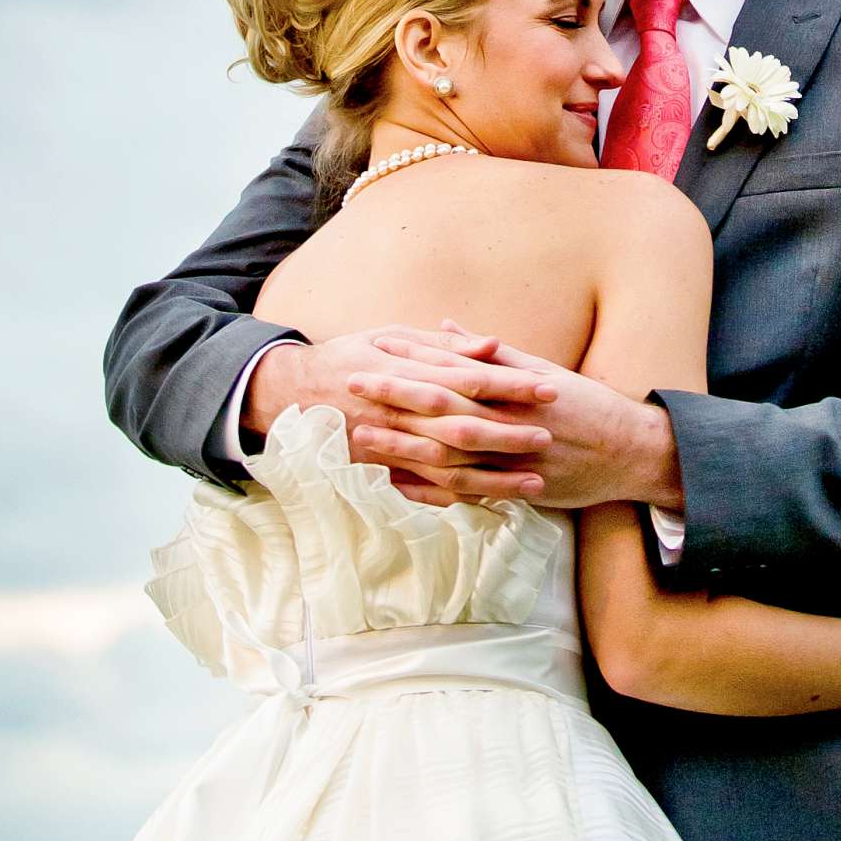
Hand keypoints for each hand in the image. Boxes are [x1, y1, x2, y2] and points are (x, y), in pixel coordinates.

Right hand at [244, 329, 558, 504]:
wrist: (290, 394)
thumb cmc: (350, 356)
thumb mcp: (390, 336)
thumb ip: (443, 345)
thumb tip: (493, 345)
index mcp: (404, 372)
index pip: (467, 379)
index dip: (509, 385)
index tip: (547, 387)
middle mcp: (398, 412)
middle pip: (462, 426)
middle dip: (508, 432)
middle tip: (549, 435)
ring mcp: (388, 447)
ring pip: (448, 467)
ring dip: (494, 476)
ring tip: (536, 481)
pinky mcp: (381, 473)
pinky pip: (425, 492)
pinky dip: (460, 500)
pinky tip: (494, 504)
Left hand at [360, 327, 683, 510]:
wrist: (630, 452)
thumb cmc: (586, 405)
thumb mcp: (543, 370)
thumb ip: (493, 351)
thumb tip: (448, 326)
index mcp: (513, 389)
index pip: (452, 371)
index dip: (411, 362)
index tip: (375, 351)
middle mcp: (509, 422)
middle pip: (441, 411)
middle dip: (394, 399)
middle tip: (351, 388)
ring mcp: (511, 460)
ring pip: (447, 455)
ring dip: (401, 447)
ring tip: (360, 439)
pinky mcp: (515, 490)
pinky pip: (465, 493)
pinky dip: (430, 491)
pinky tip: (398, 487)